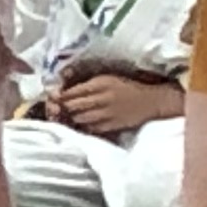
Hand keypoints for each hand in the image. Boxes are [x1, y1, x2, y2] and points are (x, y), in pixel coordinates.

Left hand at [48, 70, 184, 139]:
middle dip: (63, 108)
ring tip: (68, 117)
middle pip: (74, 105)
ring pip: (80, 117)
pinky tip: (82, 124)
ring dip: (72, 118)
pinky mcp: (112, 125)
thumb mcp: (108, 79)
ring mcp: (108, 113)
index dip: (61, 96)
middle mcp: (103, 97)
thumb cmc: (128, 88)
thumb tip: (66, 89)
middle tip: (57, 109)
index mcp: (101, 83)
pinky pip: (91, 128)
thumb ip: (89, 84)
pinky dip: (84, 126)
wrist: (151, 101)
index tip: (54, 98)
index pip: (73, 91)